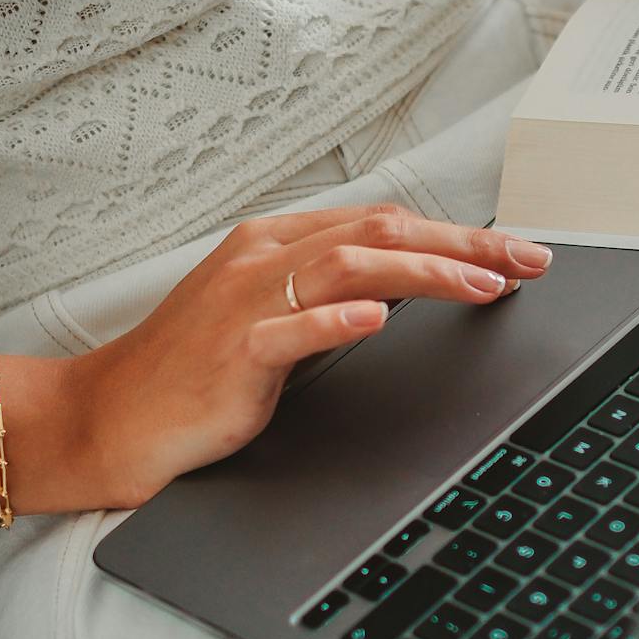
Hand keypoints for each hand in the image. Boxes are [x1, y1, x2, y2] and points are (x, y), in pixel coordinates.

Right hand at [71, 204, 552, 507]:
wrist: (110, 416)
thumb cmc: (193, 374)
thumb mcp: (272, 319)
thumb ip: (331, 296)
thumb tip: (405, 291)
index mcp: (275, 243)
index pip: (382, 222)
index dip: (456, 233)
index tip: (517, 255)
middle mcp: (263, 260)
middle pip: (379, 233)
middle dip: (464, 244)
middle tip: (527, 263)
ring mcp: (245, 302)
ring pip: (349, 266)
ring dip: (425, 272)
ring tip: (483, 285)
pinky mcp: (232, 352)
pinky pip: (289, 329)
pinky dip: (336, 321)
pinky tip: (379, 319)